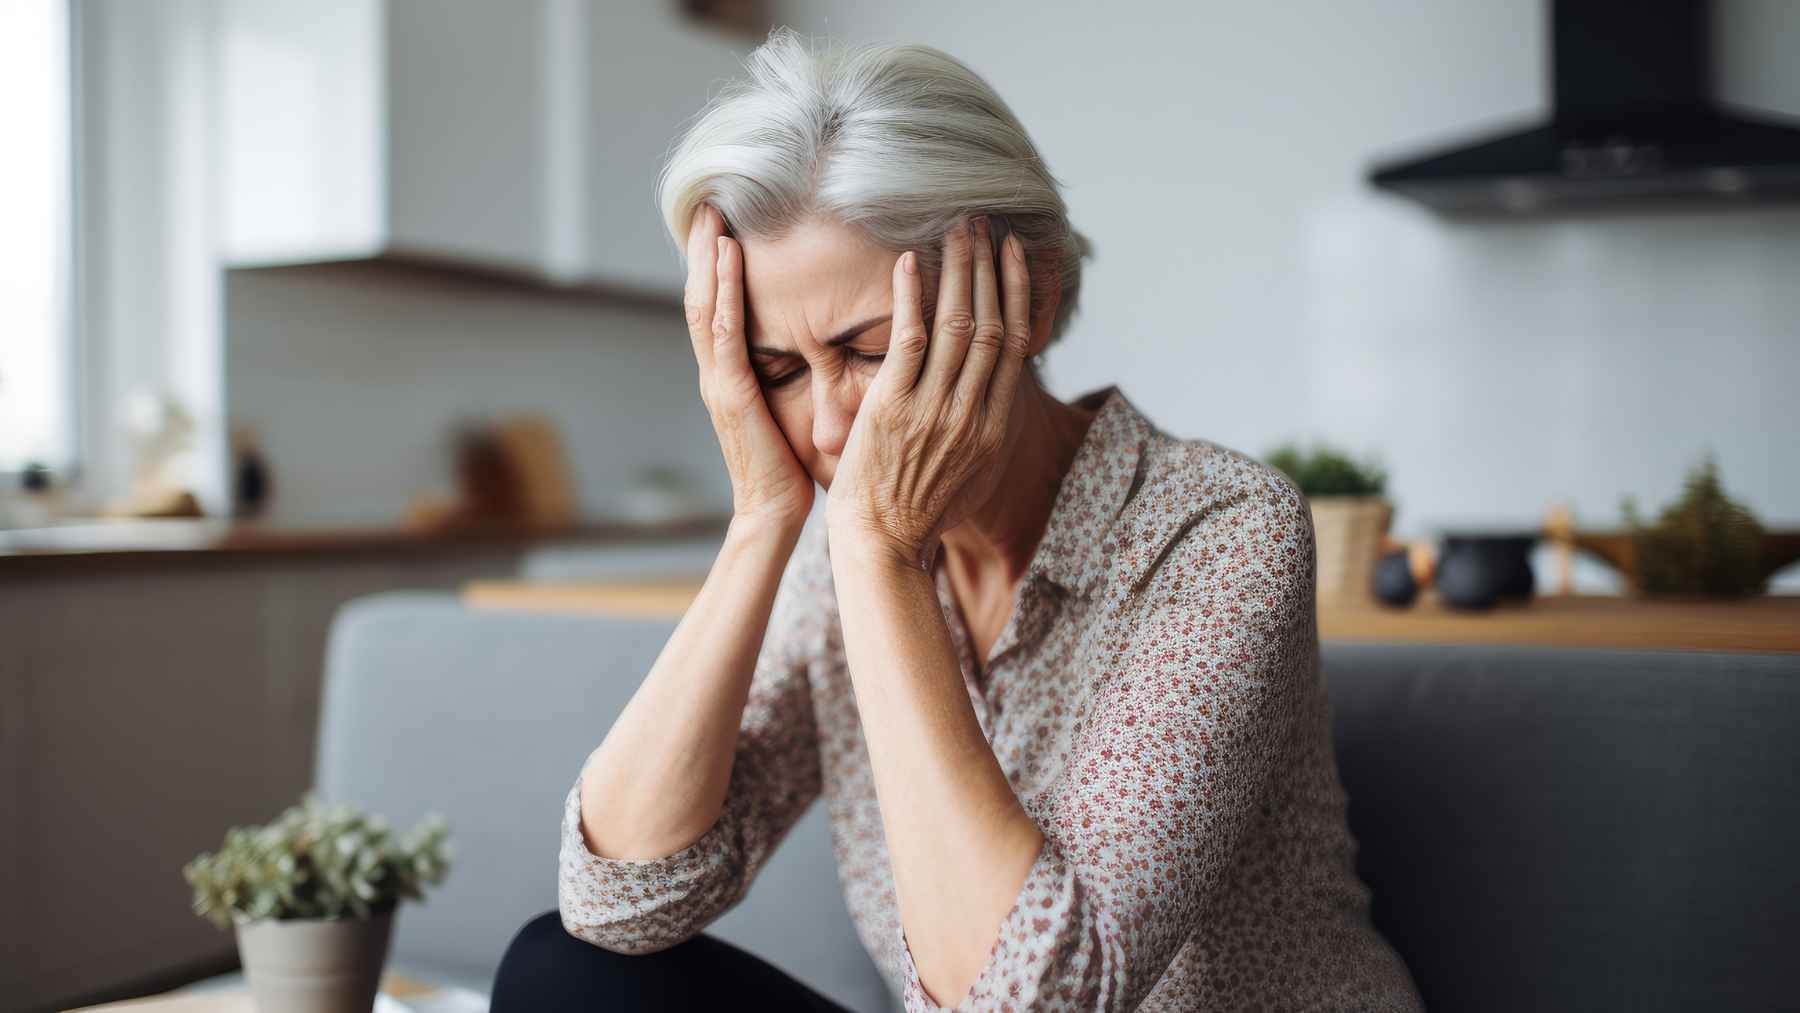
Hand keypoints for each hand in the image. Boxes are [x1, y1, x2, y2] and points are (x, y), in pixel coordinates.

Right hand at [684, 203, 814, 530]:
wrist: (772, 516)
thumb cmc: (787, 472)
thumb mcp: (787, 414)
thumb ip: (789, 380)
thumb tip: (811, 350)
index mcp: (730, 376)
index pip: (717, 308)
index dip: (715, 266)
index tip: (722, 224)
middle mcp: (716, 372)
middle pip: (701, 296)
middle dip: (702, 249)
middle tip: (707, 201)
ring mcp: (718, 380)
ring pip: (705, 304)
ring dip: (707, 256)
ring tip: (712, 212)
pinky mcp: (731, 392)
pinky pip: (725, 331)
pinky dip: (724, 289)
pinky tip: (728, 255)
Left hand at [826, 214, 1032, 568]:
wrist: (882, 546)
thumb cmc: (915, 513)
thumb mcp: (968, 474)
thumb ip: (977, 428)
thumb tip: (986, 396)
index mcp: (993, 427)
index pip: (1016, 344)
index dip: (1017, 293)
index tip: (1013, 254)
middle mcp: (973, 413)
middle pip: (993, 324)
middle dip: (990, 267)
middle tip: (983, 221)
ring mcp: (935, 410)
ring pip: (959, 325)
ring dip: (959, 270)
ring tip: (955, 228)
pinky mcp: (895, 410)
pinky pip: (910, 342)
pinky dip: (912, 299)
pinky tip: (908, 262)